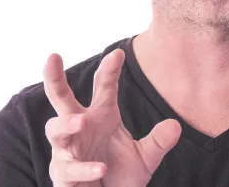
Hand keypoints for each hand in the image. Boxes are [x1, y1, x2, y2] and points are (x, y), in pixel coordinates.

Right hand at [44, 48, 181, 186]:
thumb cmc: (121, 175)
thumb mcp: (145, 158)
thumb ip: (158, 141)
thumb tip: (175, 126)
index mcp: (101, 115)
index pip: (104, 87)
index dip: (109, 70)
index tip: (119, 53)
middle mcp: (81, 127)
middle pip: (62, 98)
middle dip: (55, 78)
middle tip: (53, 57)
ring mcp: (68, 150)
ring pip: (55, 130)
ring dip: (66, 124)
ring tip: (80, 122)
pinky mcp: (63, 175)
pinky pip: (69, 168)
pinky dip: (85, 168)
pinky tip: (101, 168)